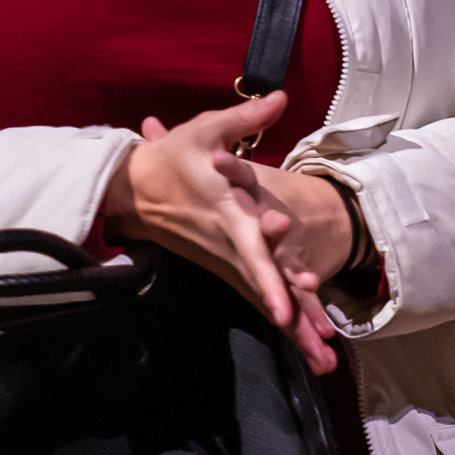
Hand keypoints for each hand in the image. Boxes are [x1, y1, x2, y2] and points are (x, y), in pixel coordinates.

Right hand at [101, 97, 346, 371]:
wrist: (132, 191)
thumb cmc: (172, 158)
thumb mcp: (205, 130)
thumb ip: (245, 118)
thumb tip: (281, 96)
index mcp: (226, 214)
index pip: (251, 248)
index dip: (270, 273)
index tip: (287, 299)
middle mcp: (229, 244)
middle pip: (264, 284)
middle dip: (290, 314)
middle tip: (315, 343)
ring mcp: (227, 259)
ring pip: (264, 297)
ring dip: (294, 328)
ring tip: (322, 358)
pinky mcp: (227, 265)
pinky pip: (258, 295)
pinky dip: (285, 320)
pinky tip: (309, 345)